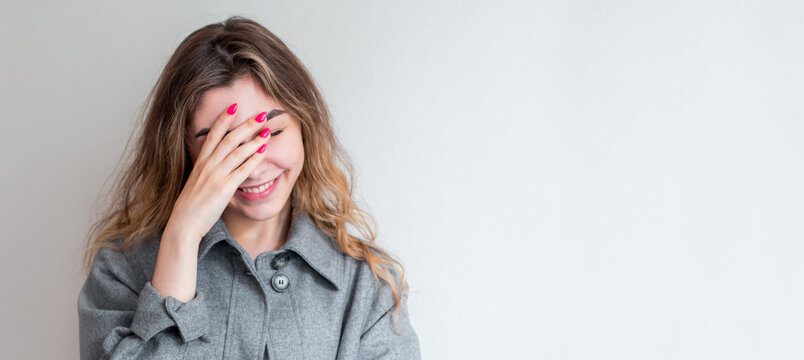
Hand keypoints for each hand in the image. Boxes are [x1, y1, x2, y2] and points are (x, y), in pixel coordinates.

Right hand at [165, 104, 271, 242]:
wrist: (183, 225)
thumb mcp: (196, 184)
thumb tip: (217, 169)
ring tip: (267, 130)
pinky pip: (242, 170)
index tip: (234, 106)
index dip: (223, 119)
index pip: (212, 135)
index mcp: (200, 163)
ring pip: (237, 151)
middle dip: (246, 124)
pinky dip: (254, 159)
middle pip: (229, 139)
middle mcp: (207, 166)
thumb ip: (207, 173)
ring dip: (254, 139)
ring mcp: (215, 176)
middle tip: (261, 114)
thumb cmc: (191, 208)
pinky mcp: (224, 188)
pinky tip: (264, 152)